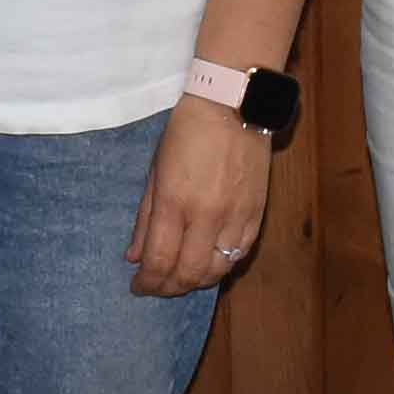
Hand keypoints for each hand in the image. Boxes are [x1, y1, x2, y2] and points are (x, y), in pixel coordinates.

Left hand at [127, 104, 275, 296]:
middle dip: (169, 288)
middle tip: (157, 287)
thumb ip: (145, 218)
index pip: (160, 261)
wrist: (233, 105)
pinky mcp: (258, 212)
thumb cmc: (187, 131)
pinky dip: (223, 265)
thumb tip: (134, 256)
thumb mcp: (156, 171)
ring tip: (182, 278)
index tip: (138, 285)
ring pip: (218, 270)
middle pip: (189, 273)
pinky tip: (210, 262)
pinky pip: (241, 253)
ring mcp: (236, 216)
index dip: (147, 282)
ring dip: (196, 281)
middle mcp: (207, 215)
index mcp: (175, 201)